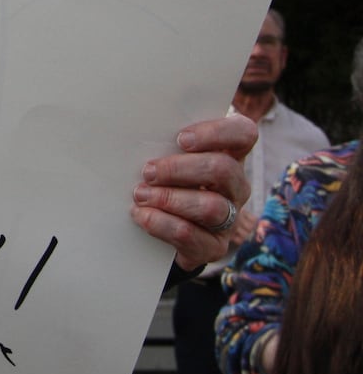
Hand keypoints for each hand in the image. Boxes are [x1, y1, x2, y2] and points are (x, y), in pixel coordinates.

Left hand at [131, 114, 255, 268]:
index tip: (181, 139)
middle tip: (148, 171)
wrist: (162, 230)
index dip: (216, 133)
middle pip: (223, 169)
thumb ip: (162, 142)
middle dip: (180, 169)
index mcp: (228, 154)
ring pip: (211, 206)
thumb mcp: (165, 156)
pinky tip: (142, 216)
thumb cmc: (162, 179)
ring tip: (140, 195)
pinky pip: (192, 235)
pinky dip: (162, 224)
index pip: (242, 133)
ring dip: (170, 199)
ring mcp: (230, 218)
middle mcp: (235, 185)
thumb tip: (131, 127)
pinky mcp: (214, 246)